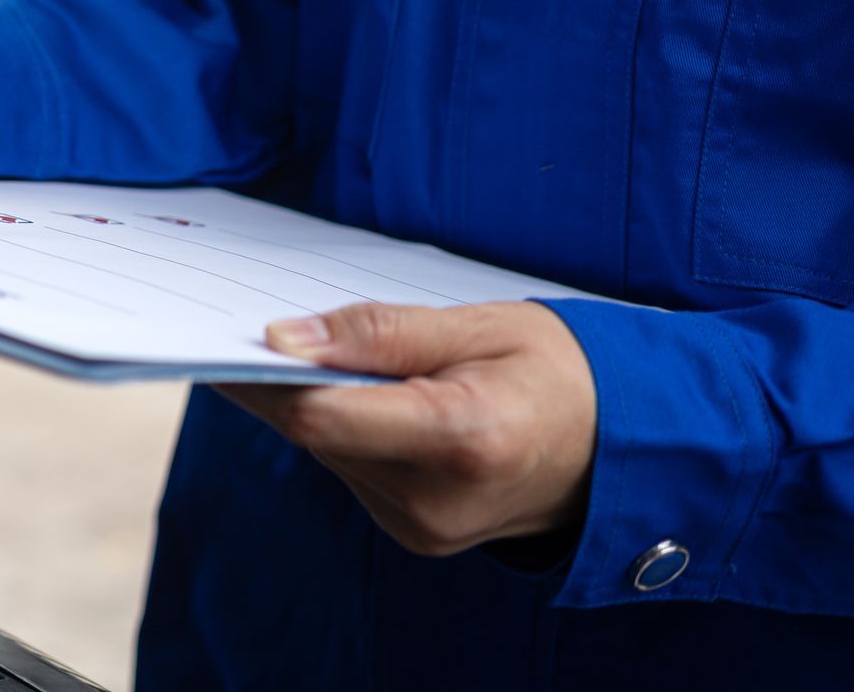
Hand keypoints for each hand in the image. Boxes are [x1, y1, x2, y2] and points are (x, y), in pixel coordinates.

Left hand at [222, 302, 595, 556]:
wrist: (622, 447)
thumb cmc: (558, 371)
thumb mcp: (480, 326)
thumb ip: (381, 333)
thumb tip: (285, 338)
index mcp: (461, 440)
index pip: (323, 417)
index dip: (266, 375)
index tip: (231, 329)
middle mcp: (434, 499)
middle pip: (315, 435)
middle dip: (282, 379)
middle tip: (254, 321)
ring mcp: (423, 527)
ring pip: (325, 451)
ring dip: (312, 402)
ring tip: (320, 349)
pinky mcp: (414, 533)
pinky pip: (350, 468)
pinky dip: (341, 427)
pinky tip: (359, 393)